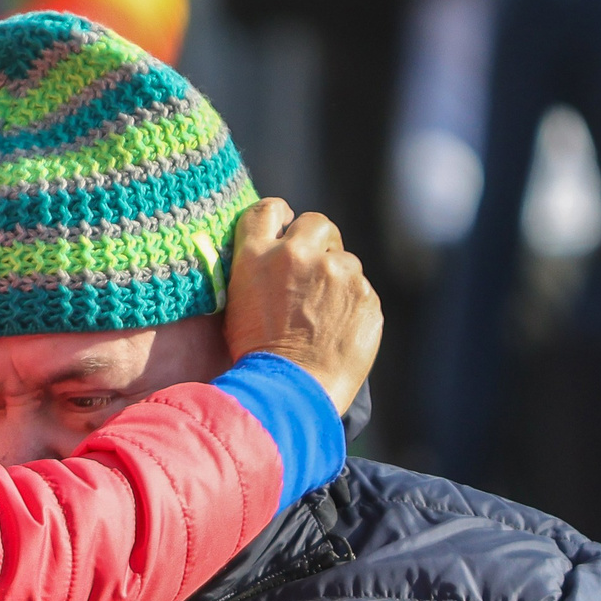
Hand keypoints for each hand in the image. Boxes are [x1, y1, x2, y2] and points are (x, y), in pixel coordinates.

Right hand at [221, 200, 381, 412]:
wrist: (291, 391)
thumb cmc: (255, 356)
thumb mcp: (235, 306)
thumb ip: (254, 272)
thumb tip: (268, 259)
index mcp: (257, 255)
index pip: (268, 210)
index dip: (279, 216)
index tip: (286, 226)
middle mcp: (298, 254)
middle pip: (316, 223)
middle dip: (318, 242)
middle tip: (313, 271)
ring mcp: (337, 273)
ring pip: (345, 261)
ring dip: (337, 279)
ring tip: (323, 316)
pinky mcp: (366, 295)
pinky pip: (362, 291)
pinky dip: (354, 306)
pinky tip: (338, 331)